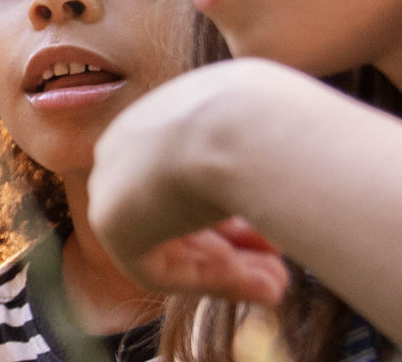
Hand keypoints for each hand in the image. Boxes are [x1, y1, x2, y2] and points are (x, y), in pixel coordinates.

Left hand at [87, 59, 311, 299]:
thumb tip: (291, 181)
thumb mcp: (274, 135)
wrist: (246, 124)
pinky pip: (158, 266)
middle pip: (179, 212)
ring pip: (171, 242)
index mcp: (168, 112)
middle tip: (280, 272)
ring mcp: (116, 178)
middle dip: (233, 248)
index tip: (277, 235)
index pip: (193, 176)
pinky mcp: (110, 220)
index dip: (237, 213)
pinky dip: (208, 282)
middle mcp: (135, 141)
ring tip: (277, 289)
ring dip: (227, 271)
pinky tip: (257, 287)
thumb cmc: (274, 122)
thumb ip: (266, 162)